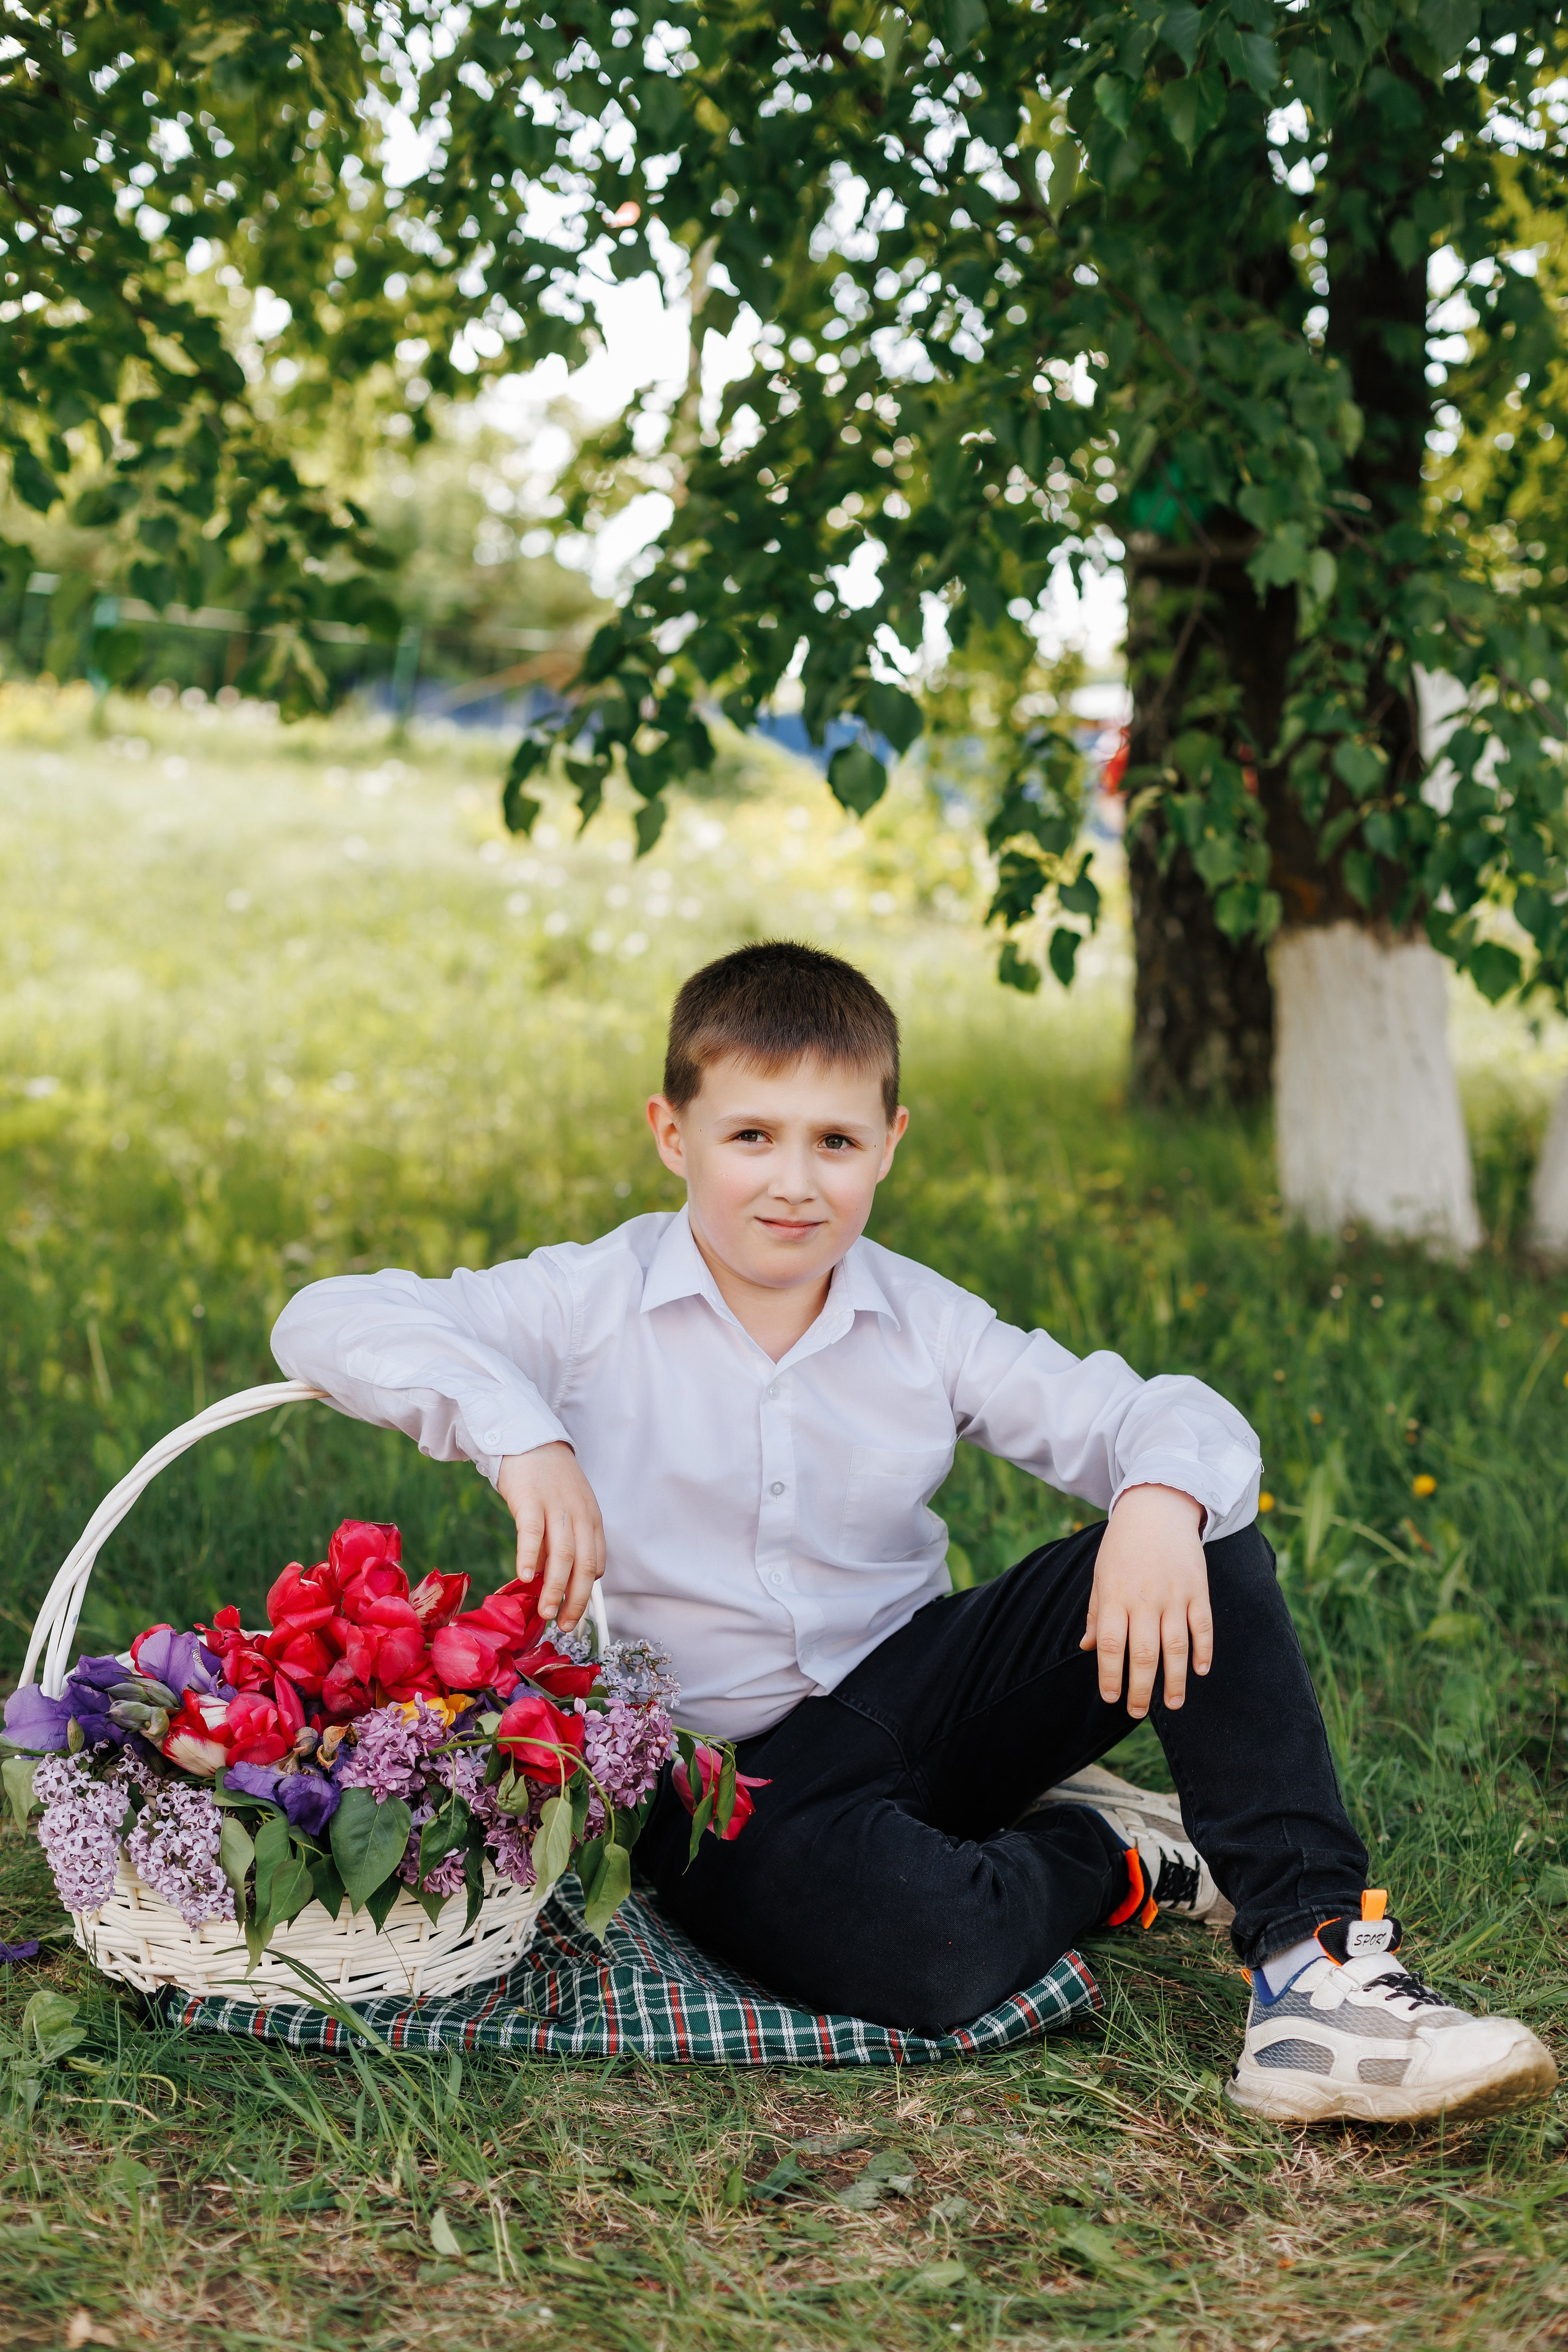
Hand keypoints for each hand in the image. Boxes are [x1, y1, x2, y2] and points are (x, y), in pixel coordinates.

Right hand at [495, 1443, 605, 1633]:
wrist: (530, 1440)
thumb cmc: (549, 1480)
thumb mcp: (570, 1508)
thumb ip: (568, 1540)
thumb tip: (556, 1578)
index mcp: (592, 1519)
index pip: (596, 1563)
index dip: (587, 1593)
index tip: (575, 1613)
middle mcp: (579, 1515)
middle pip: (583, 1565)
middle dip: (576, 1600)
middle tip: (565, 1625)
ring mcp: (556, 1506)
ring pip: (561, 1555)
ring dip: (554, 1589)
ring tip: (546, 1613)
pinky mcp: (530, 1499)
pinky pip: (532, 1533)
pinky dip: (529, 1557)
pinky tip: (525, 1578)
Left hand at [1079, 1484, 1211, 1718]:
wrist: (1157, 1507)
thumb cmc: (1123, 1545)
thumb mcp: (1101, 1575)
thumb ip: (1097, 1613)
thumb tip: (1087, 1647)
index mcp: (1115, 1596)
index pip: (1111, 1645)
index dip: (1110, 1675)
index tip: (1111, 1698)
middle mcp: (1144, 1599)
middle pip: (1143, 1654)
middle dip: (1140, 1689)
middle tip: (1137, 1712)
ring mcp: (1174, 1595)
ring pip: (1176, 1647)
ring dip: (1174, 1680)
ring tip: (1171, 1704)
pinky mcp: (1198, 1589)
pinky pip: (1203, 1626)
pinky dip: (1203, 1651)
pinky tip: (1200, 1671)